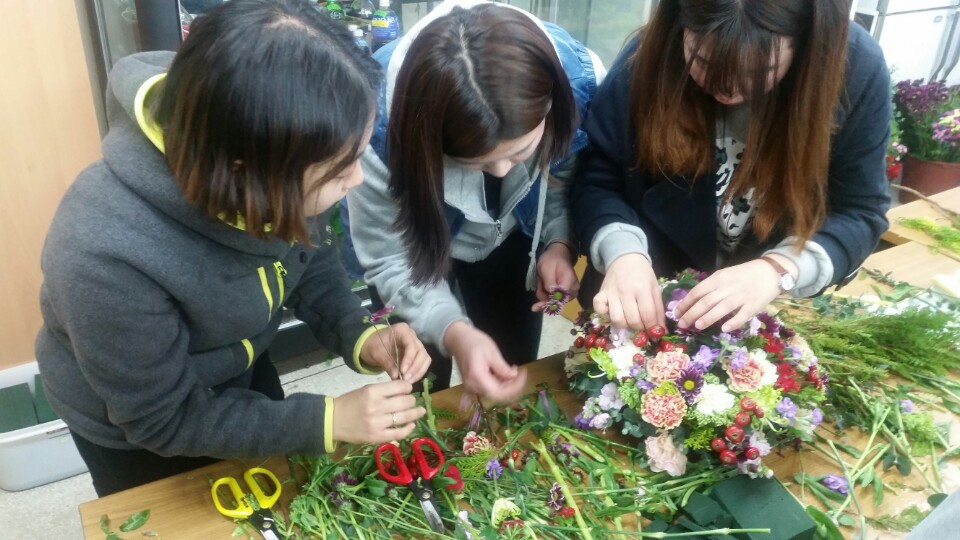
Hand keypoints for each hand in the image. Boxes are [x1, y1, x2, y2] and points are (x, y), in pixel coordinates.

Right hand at [332, 380, 424, 443]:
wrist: (332, 420)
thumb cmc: (350, 403)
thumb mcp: (365, 390)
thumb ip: (384, 390)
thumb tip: (406, 390)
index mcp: (373, 391)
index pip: (401, 387)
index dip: (408, 388)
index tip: (408, 389)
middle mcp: (377, 406)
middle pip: (406, 401)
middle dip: (412, 400)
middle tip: (412, 401)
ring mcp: (378, 423)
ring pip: (405, 416)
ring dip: (416, 413)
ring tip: (421, 411)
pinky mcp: (377, 437)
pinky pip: (399, 433)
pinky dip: (408, 429)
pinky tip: (412, 425)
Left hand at [359, 322, 430, 381]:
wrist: (372, 345)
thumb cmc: (374, 345)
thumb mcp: (377, 353)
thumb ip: (387, 363)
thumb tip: (396, 377)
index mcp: (402, 330)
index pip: (411, 345)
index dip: (409, 359)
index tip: (402, 372)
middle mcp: (412, 336)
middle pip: (421, 352)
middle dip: (415, 367)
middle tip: (406, 379)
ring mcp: (416, 344)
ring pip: (425, 358)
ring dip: (418, 371)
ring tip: (408, 381)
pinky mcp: (416, 353)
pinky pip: (423, 363)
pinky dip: (418, 372)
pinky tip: (410, 379)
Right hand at [444, 321, 526, 402]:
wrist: (458, 340)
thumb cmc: (474, 342)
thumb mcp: (492, 352)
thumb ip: (502, 367)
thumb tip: (514, 377)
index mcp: (477, 377)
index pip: (499, 392)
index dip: (514, 388)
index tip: (523, 374)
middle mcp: (472, 386)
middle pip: (497, 395)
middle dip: (512, 386)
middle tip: (520, 372)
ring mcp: (471, 387)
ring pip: (494, 393)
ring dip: (506, 385)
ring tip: (512, 371)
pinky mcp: (472, 385)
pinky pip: (489, 389)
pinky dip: (499, 383)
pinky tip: (504, 374)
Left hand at [532, 242, 579, 311]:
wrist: (557, 253)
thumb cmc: (552, 259)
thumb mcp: (547, 269)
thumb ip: (550, 284)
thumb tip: (552, 298)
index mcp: (569, 283)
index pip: (560, 299)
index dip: (548, 304)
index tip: (535, 307)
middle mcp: (572, 290)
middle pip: (556, 302)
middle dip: (544, 295)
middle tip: (539, 282)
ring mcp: (569, 293)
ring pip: (552, 300)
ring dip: (543, 292)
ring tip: (541, 279)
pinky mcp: (564, 293)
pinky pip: (553, 297)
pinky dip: (545, 291)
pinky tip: (543, 282)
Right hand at [593, 253, 664, 329]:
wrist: (625, 258)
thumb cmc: (643, 274)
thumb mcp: (655, 288)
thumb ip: (658, 309)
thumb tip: (661, 330)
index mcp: (642, 288)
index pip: (648, 315)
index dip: (652, 328)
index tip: (654, 333)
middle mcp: (626, 291)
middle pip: (633, 320)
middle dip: (640, 328)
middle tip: (642, 326)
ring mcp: (611, 293)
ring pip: (616, 319)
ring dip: (624, 325)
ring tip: (629, 320)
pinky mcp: (600, 293)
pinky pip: (598, 309)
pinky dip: (605, 315)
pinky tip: (612, 313)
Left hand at [674, 258, 788, 331]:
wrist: (770, 271)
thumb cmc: (744, 274)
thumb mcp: (725, 275)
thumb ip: (711, 287)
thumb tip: (693, 301)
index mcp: (718, 278)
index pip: (698, 291)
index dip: (685, 303)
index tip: (676, 313)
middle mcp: (728, 287)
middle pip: (706, 301)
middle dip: (692, 313)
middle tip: (682, 324)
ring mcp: (741, 296)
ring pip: (721, 308)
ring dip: (708, 317)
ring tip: (697, 326)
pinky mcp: (754, 305)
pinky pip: (742, 315)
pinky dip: (733, 322)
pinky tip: (724, 329)